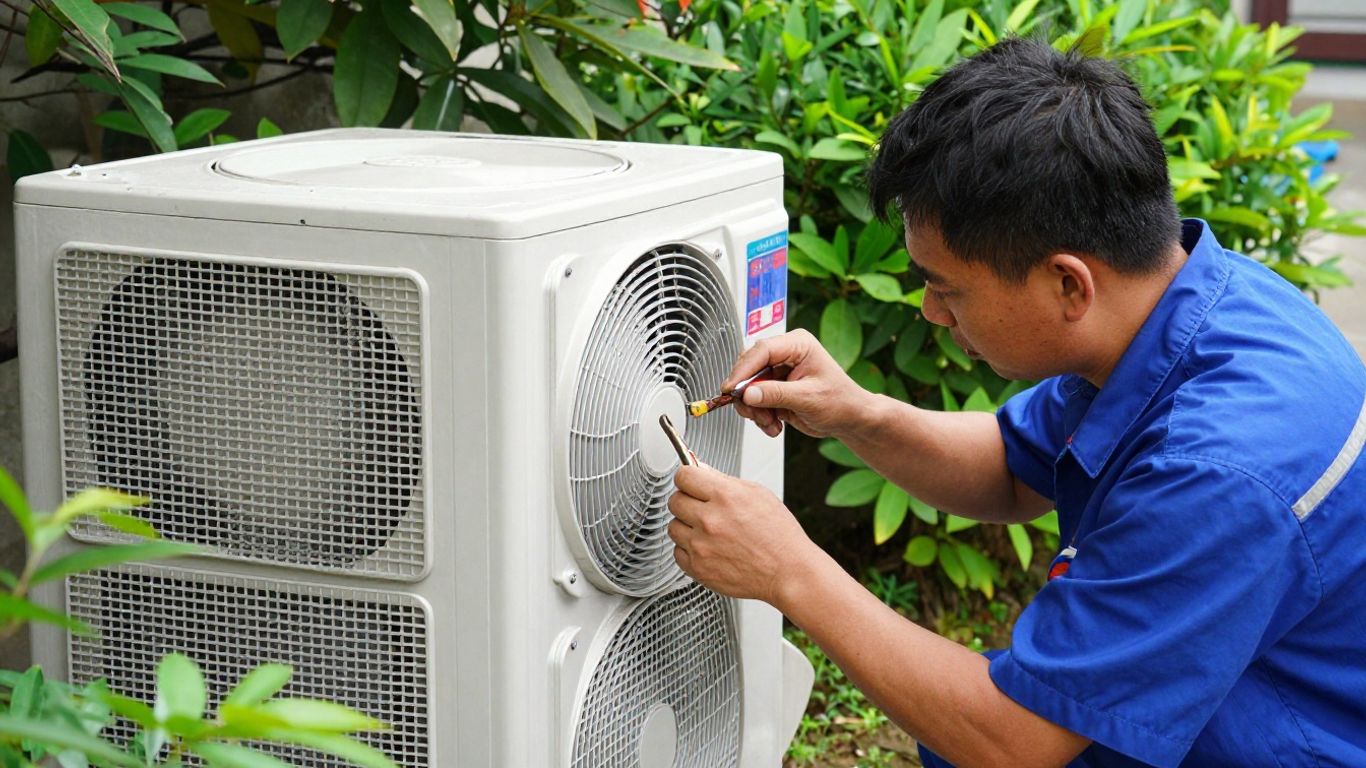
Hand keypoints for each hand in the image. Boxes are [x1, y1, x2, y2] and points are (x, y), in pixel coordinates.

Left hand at [667, 464, 815, 604]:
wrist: (788, 572)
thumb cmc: (779, 535)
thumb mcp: (757, 494)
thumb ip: (723, 480)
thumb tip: (700, 469)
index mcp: (725, 496)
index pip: (684, 476)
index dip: (688, 477)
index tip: (692, 482)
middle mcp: (709, 520)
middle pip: (674, 500)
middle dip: (687, 500)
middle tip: (703, 507)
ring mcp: (701, 546)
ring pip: (673, 526)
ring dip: (687, 526)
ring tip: (709, 530)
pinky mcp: (698, 568)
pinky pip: (678, 552)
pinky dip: (689, 550)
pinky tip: (709, 548)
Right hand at [724, 329, 870, 438]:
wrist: (849, 419)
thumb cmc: (840, 402)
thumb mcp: (808, 398)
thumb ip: (776, 394)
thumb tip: (747, 393)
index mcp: (797, 345)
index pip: (761, 350)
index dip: (743, 370)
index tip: (732, 389)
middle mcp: (784, 354)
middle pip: (749, 367)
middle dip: (748, 394)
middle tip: (754, 413)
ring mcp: (777, 372)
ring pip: (747, 386)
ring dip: (754, 409)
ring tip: (770, 423)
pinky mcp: (773, 389)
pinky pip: (753, 400)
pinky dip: (759, 416)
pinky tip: (774, 425)